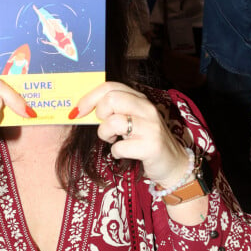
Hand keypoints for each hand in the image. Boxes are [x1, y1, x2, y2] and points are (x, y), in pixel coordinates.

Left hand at [70, 82, 189, 186]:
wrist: (172, 164)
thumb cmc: (144, 140)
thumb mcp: (131, 120)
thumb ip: (113, 110)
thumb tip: (82, 109)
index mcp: (139, 99)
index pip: (110, 87)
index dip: (89, 98)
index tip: (78, 111)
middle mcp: (146, 109)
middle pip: (110, 99)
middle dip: (99, 115)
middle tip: (106, 127)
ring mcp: (150, 127)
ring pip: (112, 122)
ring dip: (106, 135)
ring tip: (114, 139)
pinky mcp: (151, 146)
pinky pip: (119, 147)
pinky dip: (116, 152)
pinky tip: (124, 152)